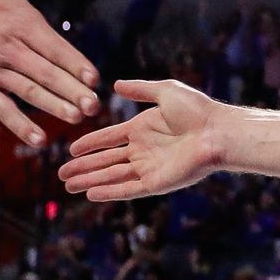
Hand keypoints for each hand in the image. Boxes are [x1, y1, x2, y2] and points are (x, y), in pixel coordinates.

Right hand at [0, 0, 99, 143]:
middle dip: (71, 91)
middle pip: (45, 73)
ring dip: (53, 106)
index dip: (74, 63)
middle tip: (95, 107)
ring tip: (76, 119)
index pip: (54, 46)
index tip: (94, 78)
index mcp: (21, 22)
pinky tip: (39, 139)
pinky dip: (19, 125)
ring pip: (27, 92)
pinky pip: (1, 109)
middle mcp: (8, 48)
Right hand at [58, 80, 224, 199]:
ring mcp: (148, 168)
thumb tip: (116, 84)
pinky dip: (109, 192)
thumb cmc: (197, 110)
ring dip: (89, 181)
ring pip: (112, 176)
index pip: (109, 139)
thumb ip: (140, 89)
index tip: (70, 150)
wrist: (218, 132)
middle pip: (106, 161)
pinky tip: (90, 194)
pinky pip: (127, 189)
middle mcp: (143, 150)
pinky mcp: (156, 183)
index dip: (89, 144)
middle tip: (61, 174)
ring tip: (67, 186)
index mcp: (143, 129)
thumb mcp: (165, 91)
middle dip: (83, 167)